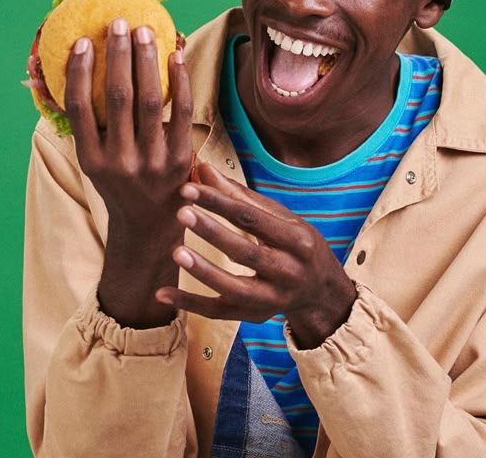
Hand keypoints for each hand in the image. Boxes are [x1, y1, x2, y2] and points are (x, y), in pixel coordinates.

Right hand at [64, 18, 193, 327]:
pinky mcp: (181, 159)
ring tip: (146, 31)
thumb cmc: (117, 181)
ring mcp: (153, 161)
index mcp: (90, 159)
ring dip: (148, 61)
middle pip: (118, 98)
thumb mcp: (92, 159)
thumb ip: (80, 122)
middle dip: (118, 56)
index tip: (83, 41)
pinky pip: (182, 112)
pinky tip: (176, 56)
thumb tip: (44, 78)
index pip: (79, 108)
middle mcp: (119, 161)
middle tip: (119, 23)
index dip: (80, 71)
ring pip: (150, 101)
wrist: (150, 225)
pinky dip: (180, 81)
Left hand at [156, 162, 356, 348]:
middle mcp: (289, 272)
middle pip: (246, 252)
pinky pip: (219, 313)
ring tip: (176, 252)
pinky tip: (162, 293)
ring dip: (204, 272)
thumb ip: (241, 195)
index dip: (220, 203)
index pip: (253, 218)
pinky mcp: (256, 317)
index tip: (190, 189)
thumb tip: (203, 168)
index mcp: (298, 240)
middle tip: (182, 213)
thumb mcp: (282, 217)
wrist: (322, 290)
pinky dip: (190, 304)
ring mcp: (273, 299)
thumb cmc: (298, 244)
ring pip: (234, 288)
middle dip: (212, 232)